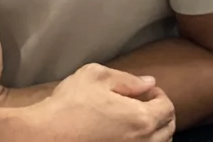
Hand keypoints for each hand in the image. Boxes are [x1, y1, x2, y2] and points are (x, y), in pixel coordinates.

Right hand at [39, 63, 175, 141]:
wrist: (44, 136)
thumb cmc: (69, 105)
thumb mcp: (96, 76)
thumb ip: (127, 79)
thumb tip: (149, 83)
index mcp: (141, 119)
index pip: (168, 108)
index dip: (160, 96)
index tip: (145, 92)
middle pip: (167, 131)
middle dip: (160, 114)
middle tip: (143, 105)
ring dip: (153, 133)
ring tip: (134, 122)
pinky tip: (123, 135)